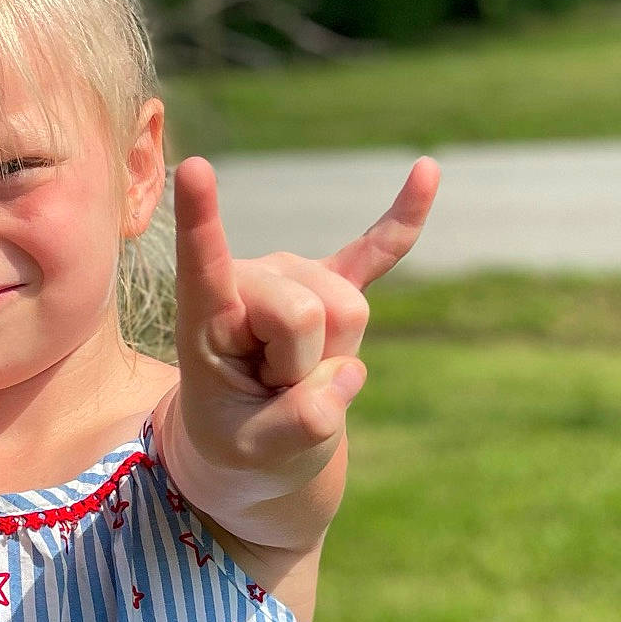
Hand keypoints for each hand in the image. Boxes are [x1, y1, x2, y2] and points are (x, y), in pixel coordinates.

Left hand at [171, 153, 439, 495]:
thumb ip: (296, 426)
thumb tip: (346, 378)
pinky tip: (428, 174)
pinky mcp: (333, 282)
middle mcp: (251, 280)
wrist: (252, 444)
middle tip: (275, 390)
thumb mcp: (254, 453)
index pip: (204, 267)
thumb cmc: (237, 442)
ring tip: (294, 377)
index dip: (202, 223)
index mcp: (207, 318)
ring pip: (352, 310)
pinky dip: (404, 220)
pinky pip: (378, 252)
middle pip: (316, 312)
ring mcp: (294, 275)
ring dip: (335, 361)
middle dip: (310, 367)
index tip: (192, 168)